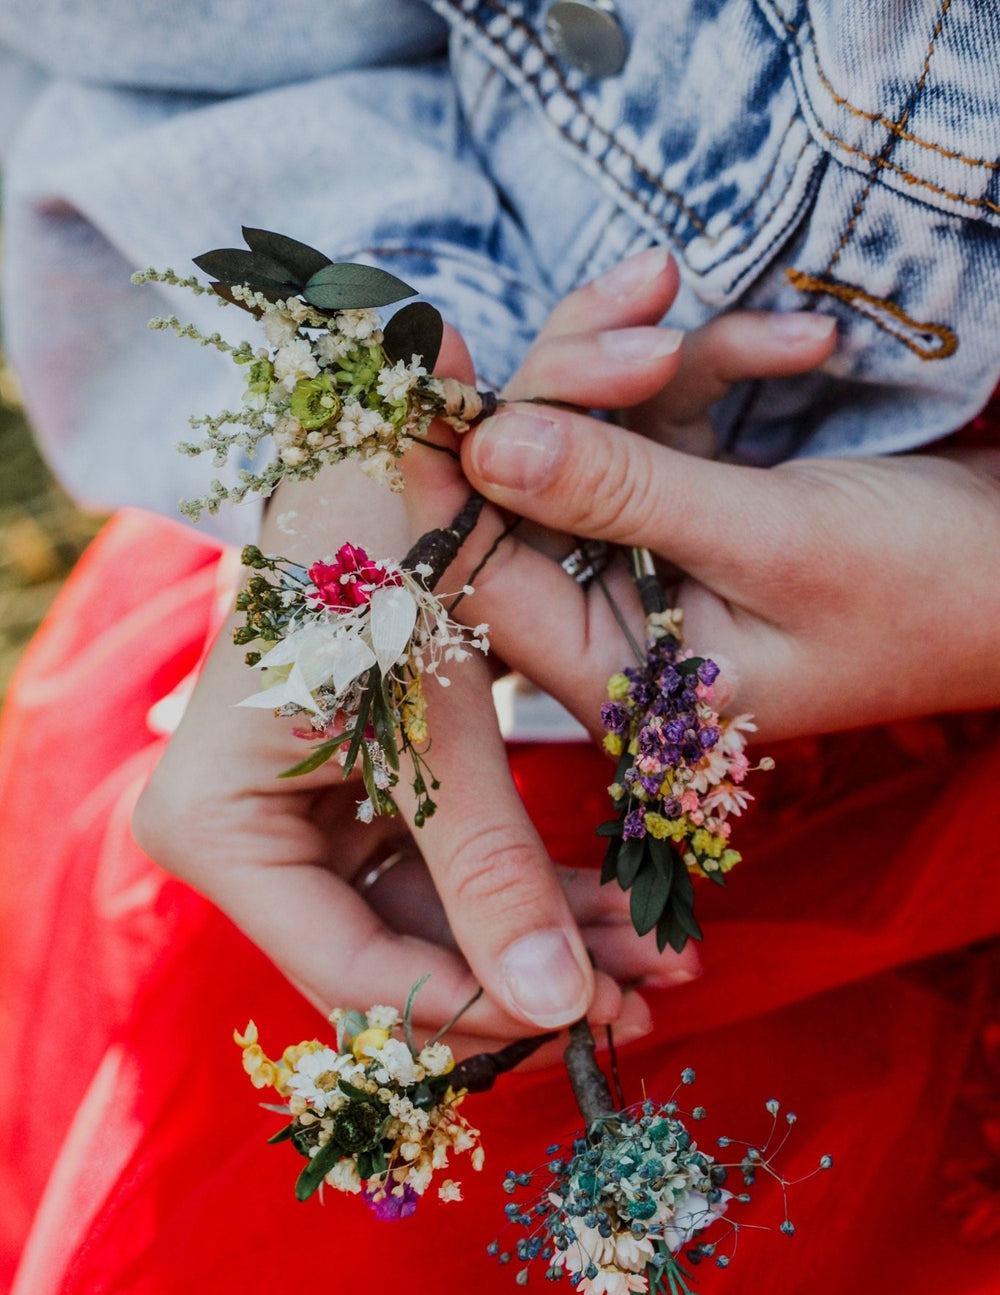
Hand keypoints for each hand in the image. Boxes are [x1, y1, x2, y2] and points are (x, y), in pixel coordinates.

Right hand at [131, 331, 685, 1054]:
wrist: (376, 446)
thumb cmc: (383, 550)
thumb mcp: (442, 717)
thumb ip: (491, 866)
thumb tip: (556, 1008)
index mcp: (217, 825)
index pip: (351, 969)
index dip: (474, 1007)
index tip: (589, 1016)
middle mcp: (237, 845)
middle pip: (386, 967)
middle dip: (521, 989)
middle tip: (639, 1007)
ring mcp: (291, 830)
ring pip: (427, 936)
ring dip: (543, 951)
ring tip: (656, 969)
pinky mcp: (350, 807)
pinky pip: (442, 884)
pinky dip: (528, 899)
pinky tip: (618, 917)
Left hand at [453, 255, 999, 737]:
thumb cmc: (931, 593)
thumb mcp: (773, 541)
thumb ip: (623, 495)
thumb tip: (488, 445)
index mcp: (622, 676)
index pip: (488, 572)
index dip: (452, 468)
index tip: (439, 356)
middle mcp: (622, 624)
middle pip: (533, 487)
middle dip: (585, 383)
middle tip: (647, 302)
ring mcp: (657, 558)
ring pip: (596, 433)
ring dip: (670, 361)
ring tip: (782, 331)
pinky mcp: (698, 503)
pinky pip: (666, 416)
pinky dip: (725, 368)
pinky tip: (803, 347)